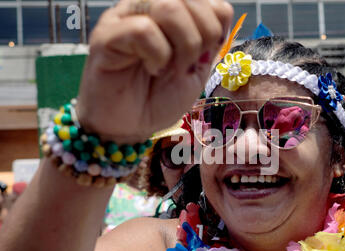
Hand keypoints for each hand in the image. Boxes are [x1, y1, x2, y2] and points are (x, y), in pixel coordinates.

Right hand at [77, 0, 232, 143]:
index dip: (216, 25)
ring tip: (171, 69)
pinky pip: (143, 30)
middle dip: (202, 36)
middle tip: (188, 65)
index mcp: (168, 13)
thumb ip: (210, 40)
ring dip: (183, 46)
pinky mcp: (106, 36)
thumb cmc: (158, 98)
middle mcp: (145, 8)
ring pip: (168, 6)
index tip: (206, 54)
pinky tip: (153, 69)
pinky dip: (158, 55)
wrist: (129, 128)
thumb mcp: (197, 69)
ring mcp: (124, 18)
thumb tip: (221, 14)